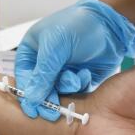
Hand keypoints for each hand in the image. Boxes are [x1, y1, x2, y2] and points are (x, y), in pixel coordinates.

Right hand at [15, 0, 134, 120]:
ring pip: (58, 90)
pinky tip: (85, 73)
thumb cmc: (77, 25)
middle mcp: (46, 61)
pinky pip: (76, 90)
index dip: (26, 93)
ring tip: (75, 78)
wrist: (110, 23)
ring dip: (67, 86)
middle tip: (53, 112)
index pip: (24, 76)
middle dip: (48, 97)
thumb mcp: (54, 47)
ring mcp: (63, 69)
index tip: (32, 110)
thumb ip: (42, 74)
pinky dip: (80, 84)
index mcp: (33, 50)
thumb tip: (31, 98)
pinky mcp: (80, 76)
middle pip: (40, 88)